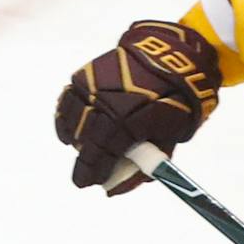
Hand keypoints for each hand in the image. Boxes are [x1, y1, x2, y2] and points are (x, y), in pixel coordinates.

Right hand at [53, 20, 221, 192]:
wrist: (174, 54)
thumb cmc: (177, 99)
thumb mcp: (168, 137)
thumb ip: (143, 163)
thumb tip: (116, 188)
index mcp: (127, 121)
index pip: (101, 154)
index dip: (92, 171)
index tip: (88, 183)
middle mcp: (105, 103)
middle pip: (85, 140)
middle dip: (84, 161)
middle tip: (86, 174)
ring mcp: (94, 86)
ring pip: (73, 119)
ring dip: (75, 139)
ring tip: (80, 149)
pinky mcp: (88, 74)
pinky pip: (68, 99)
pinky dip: (66, 116)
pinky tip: (69, 127)